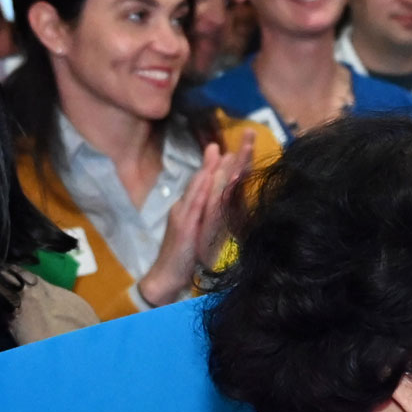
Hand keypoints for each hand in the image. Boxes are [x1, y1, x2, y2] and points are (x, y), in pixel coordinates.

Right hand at [136, 136, 256, 307]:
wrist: (166, 277)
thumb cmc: (187, 256)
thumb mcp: (206, 233)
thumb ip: (216, 216)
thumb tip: (230, 200)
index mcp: (196, 206)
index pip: (215, 181)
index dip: (231, 163)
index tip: (244, 144)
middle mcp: (189, 205)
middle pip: (210, 178)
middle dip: (227, 157)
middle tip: (245, 135)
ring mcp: (185, 214)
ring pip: (201, 188)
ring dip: (213, 169)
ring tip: (225, 152)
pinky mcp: (183, 227)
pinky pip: (194, 207)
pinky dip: (200, 192)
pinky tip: (207, 180)